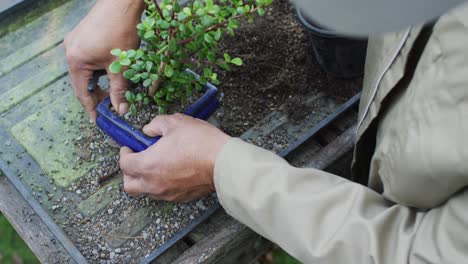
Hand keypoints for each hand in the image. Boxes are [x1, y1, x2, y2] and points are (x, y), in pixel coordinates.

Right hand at [64, 0, 144, 119]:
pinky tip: (112, 71)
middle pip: (83, 82)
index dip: (91, 108)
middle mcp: (71, 51)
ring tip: (115, 89)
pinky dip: (99, 68)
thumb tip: (121, 110)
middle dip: (97, 95)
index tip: (98, 121)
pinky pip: (88, 59)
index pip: (82, 92)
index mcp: (76, 60)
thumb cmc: (121, 31)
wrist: (122, 3)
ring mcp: (75, 42)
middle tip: (112, 106)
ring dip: (100, 81)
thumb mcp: (122, 65)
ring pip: (87, 70)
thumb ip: (120, 89)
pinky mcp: (83, 36)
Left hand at [119, 114, 230, 201]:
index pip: (124, 164)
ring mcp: (168, 193)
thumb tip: (149, 130)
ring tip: (157, 166)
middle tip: (138, 159)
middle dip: (129, 172)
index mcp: (147, 165)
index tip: (130, 147)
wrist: (223, 163)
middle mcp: (154, 183)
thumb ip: (156, 124)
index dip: (124, 154)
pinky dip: (163, 185)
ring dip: (146, 180)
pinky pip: (164, 194)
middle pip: (130, 185)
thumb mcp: (176, 122)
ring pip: (147, 191)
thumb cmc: (200, 142)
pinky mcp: (181, 197)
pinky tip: (172, 172)